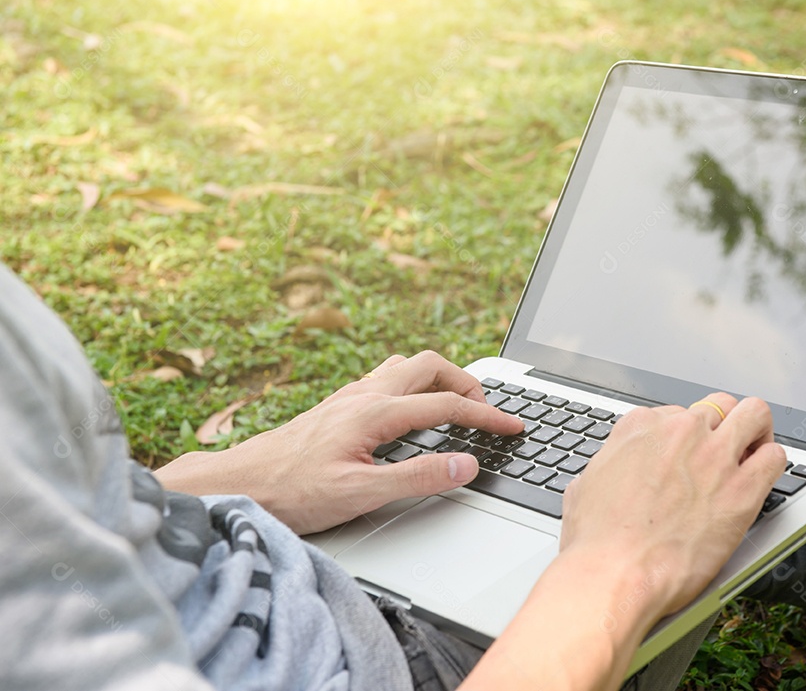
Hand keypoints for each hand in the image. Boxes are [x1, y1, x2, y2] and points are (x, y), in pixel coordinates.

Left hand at [154, 350, 522, 533]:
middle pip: (430, 366)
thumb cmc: (291, 490)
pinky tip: (411, 409)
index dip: (487, 417)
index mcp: (375, 412)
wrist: (240, 482)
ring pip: (407, 366)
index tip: (513, 428)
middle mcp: (364, 394)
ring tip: (457, 404)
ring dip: (439, 378)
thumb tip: (466, 463)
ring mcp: (349, 395)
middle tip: (486, 410)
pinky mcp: (338, 404)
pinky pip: (387, 376)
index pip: (447, 406)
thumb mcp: (360, 493)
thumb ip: (418, 476)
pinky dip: (414, 384)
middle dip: (466, 383)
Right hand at [462, 394, 785, 690]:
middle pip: (717, 407)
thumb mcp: (585, 486)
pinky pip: (775, 456)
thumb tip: (612, 472)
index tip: (685, 457)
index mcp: (641, 427)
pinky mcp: (742, 488)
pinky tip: (763, 478)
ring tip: (754, 451)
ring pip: (754, 415)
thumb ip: (608, 467)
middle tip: (723, 451)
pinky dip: (771, 464)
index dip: (683, 439)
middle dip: (722, 427)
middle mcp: (680, 432)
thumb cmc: (596, 542)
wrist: (615, 574)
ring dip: (756, 432)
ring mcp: (713, 456)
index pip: (675, 413)